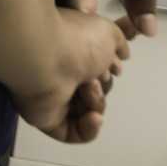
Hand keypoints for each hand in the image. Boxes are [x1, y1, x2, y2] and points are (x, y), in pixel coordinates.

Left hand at [15, 7, 129, 143]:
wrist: (44, 56)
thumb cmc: (74, 40)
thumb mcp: (107, 32)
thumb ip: (119, 42)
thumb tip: (121, 54)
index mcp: (67, 52)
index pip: (93, 69)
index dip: (108, 71)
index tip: (115, 67)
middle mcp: (57, 73)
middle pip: (93, 92)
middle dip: (102, 86)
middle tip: (94, 77)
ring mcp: (50, 97)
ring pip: (88, 112)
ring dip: (96, 102)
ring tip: (87, 88)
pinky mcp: (46, 120)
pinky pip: (75, 133)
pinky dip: (89, 128)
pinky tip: (93, 117)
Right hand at [60, 0, 158, 38]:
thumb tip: (148, 30)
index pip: (85, 24)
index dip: (103, 43)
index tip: (124, 44)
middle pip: (69, 31)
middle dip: (94, 47)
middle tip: (121, 50)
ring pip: (63, 24)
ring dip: (85, 38)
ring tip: (111, 44)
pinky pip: (62, 13)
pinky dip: (79, 26)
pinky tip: (94, 28)